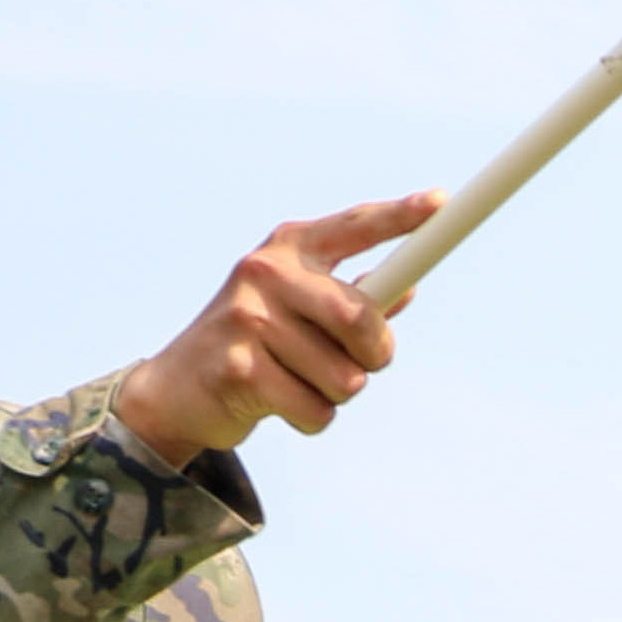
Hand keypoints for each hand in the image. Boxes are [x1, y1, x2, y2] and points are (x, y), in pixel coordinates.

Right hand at [116, 194, 442, 459]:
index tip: (441, 202)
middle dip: (374, 355)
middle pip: (360, 319)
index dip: (401, 216)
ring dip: (337, 394)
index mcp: (288, 249)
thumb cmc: (257, 343)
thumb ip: (352, 298)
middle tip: (358, 364)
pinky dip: (311, 419)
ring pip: (345, 378)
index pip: (355, 226)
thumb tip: (408, 287)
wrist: (179, 388)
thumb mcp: (299, 308)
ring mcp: (247, 317)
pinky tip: (277, 403)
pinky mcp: (239, 369)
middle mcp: (265, 272)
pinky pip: (317, 410)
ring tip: (298, 381)